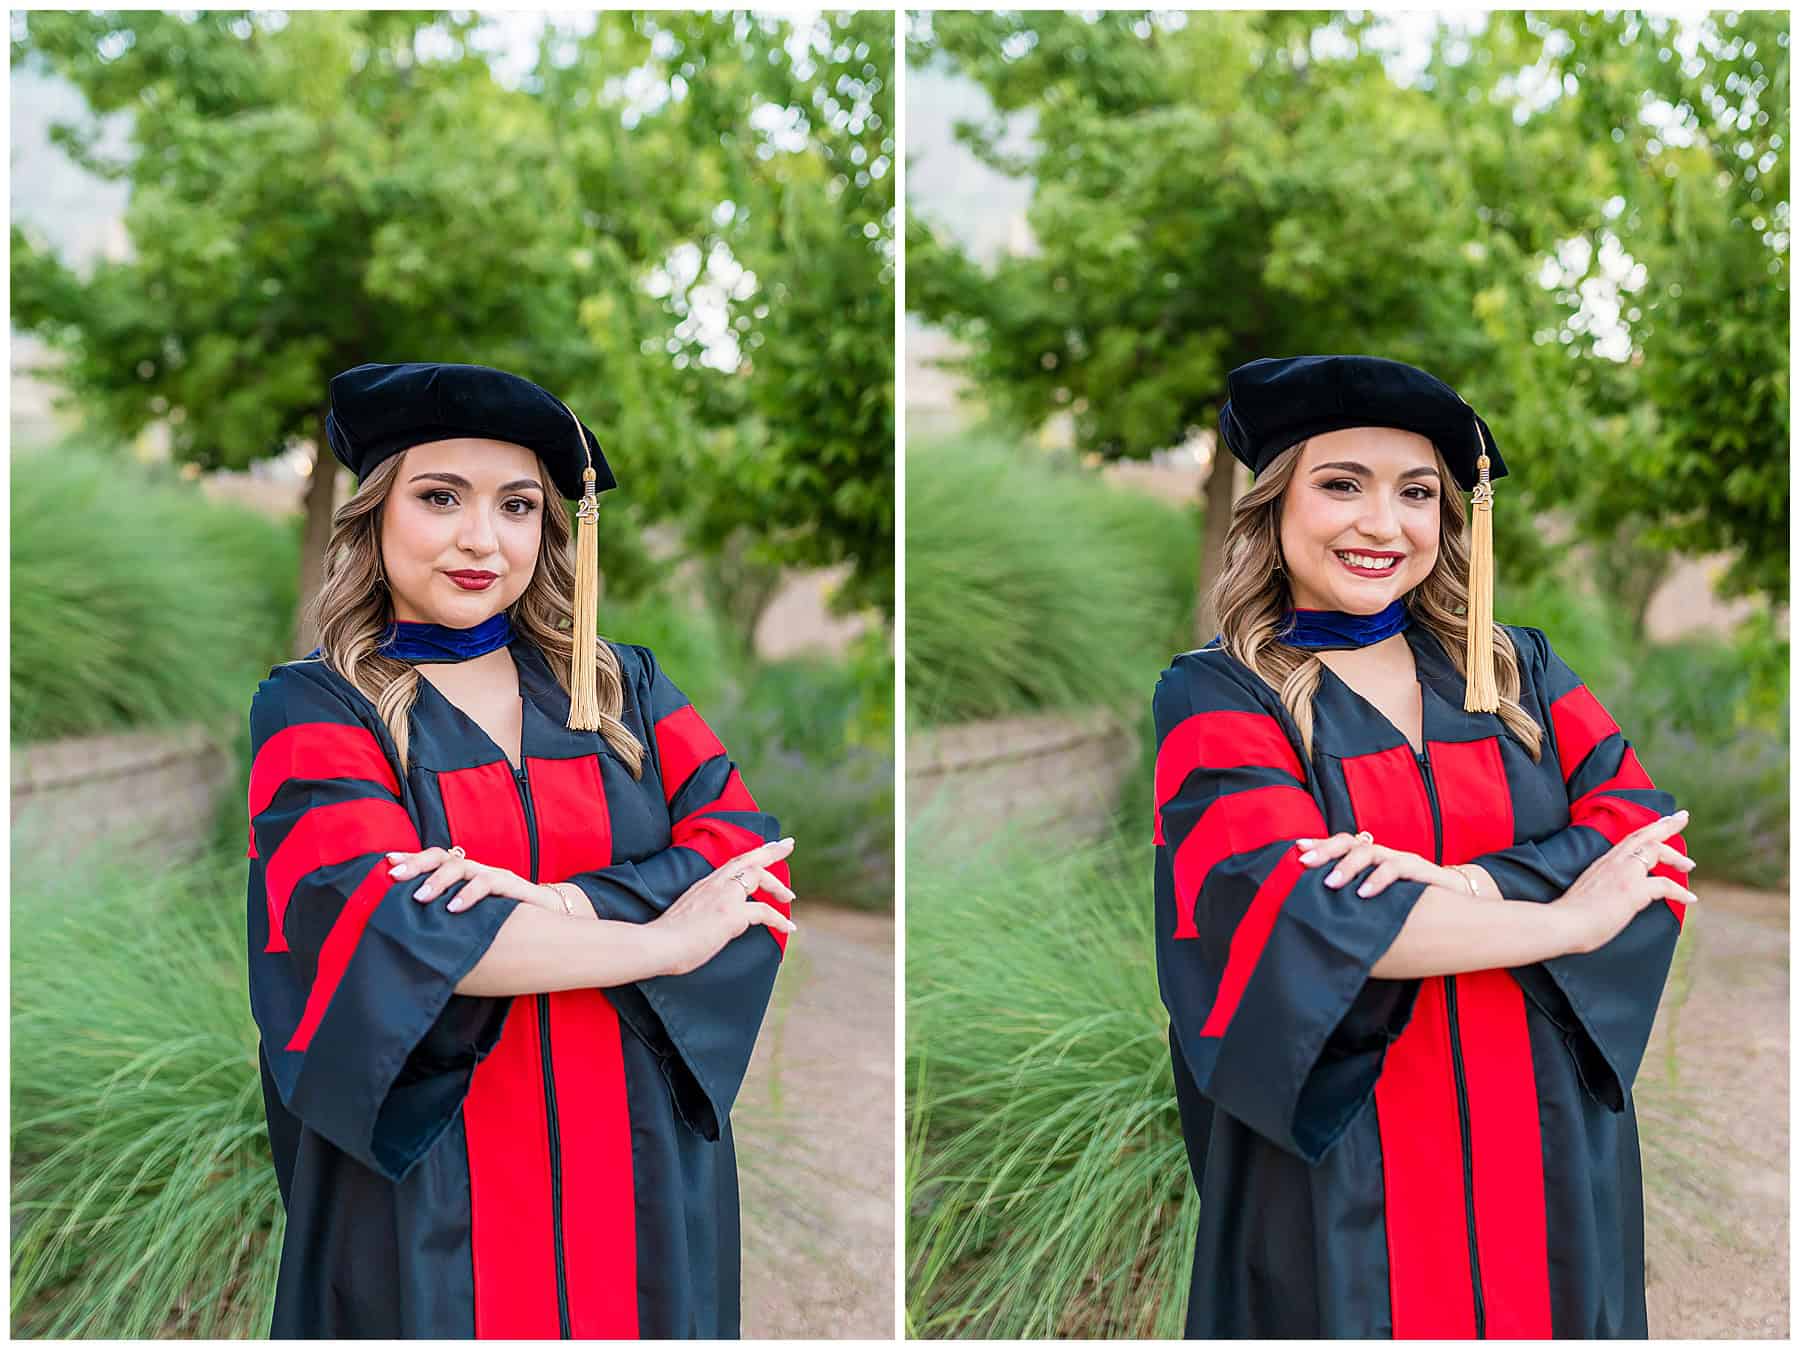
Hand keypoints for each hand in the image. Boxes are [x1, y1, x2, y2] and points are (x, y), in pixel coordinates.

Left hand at [388, 847, 559, 914]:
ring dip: (438, 880)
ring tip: (420, 897)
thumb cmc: (503, 917)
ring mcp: (492, 875)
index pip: (433, 860)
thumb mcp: (471, 914)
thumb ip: (447, 915)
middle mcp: (474, 870)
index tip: (386, 863)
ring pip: (461, 867)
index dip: (410, 859)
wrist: (549, 914)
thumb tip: (410, 931)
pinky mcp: (510, 885)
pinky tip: (454, 908)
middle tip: (395, 876)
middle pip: (441, 857)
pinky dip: (469, 894)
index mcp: (462, 875)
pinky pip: (488, 883)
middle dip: (417, 864)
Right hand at [648, 838, 797, 976]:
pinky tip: (787, 926)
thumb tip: (716, 921)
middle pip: (749, 859)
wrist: (658, 944)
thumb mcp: (689, 913)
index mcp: (706, 884)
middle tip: (789, 844)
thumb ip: (704, 910)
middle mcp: (716, 884)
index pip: (734, 862)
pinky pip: (765, 911)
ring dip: (778, 886)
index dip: (753, 853)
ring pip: (759, 876)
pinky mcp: (731, 914)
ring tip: (789, 897)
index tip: (768, 846)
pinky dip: (779, 919)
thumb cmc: (667, 937)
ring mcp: (724, 897)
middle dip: (771, 851)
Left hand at [1295, 832, 1459, 897]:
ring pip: (1370, 853)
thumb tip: (1320, 913)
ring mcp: (1401, 860)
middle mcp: (1383, 855)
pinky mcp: (1419, 870)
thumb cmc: (1411, 900)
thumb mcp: (1379, 898)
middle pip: (1350, 843)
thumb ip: (1355, 898)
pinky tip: (1364, 893)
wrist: (1457, 898)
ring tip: (1332, 883)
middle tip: (1306, 862)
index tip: (1297, 849)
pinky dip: (1378, 880)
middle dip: (1326, 850)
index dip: (1320, 844)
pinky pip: (1396, 869)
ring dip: (1348, 866)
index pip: (1341, 845)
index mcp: (1370, 859)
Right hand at [1550, 810, 1695, 954]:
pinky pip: (1665, 885)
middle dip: (1666, 825)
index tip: (1663, 821)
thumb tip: (1612, 896)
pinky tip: (1690, 898)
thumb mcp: (1589, 891)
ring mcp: (1624, 873)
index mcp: (1604, 862)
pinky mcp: (1632, 890)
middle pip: (1644, 835)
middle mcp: (1614, 862)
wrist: (1563, 923)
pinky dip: (1680, 891)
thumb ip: (1603, 887)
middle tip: (1683, 817)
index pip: (1630, 839)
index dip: (1648, 829)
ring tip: (1689, 865)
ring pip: (1656, 850)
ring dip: (1676, 856)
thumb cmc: (1571, 914)